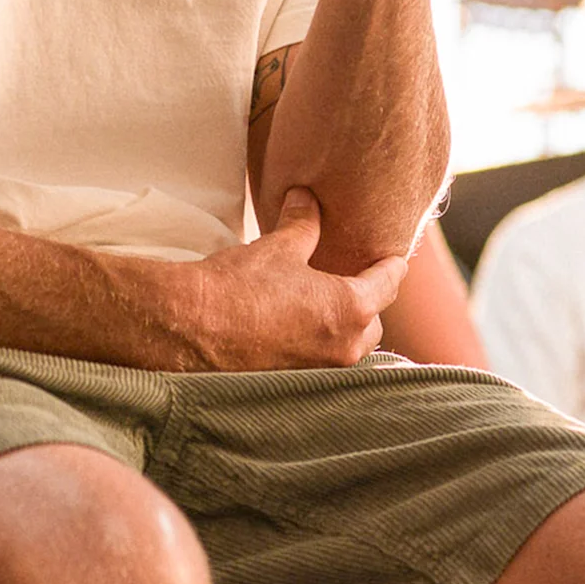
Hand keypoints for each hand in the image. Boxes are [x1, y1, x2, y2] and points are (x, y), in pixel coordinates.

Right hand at [156, 194, 408, 370]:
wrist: (191, 330)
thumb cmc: (237, 287)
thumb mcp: (277, 248)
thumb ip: (302, 224)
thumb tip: (307, 198)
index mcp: (351, 309)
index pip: (389, 283)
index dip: (391, 265)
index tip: (394, 258)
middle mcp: (343, 347)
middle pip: (373, 323)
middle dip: (366, 302)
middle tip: (352, 281)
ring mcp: (319, 371)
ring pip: (347, 347)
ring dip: (342, 328)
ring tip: (323, 306)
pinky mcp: (294, 385)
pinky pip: (319, 364)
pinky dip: (315, 346)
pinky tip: (295, 330)